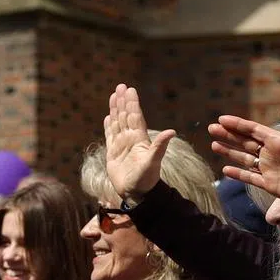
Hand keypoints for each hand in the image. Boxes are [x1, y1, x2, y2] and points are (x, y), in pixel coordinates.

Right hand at [104, 84, 175, 201]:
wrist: (136, 192)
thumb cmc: (146, 179)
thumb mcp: (153, 162)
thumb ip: (160, 146)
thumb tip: (172, 131)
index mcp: (139, 139)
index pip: (135, 117)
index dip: (132, 103)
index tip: (130, 90)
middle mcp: (130, 139)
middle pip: (125, 116)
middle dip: (122, 101)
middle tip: (121, 86)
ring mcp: (121, 145)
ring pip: (117, 123)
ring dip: (115, 110)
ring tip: (114, 96)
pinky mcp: (112, 153)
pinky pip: (110, 136)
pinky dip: (108, 126)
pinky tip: (107, 118)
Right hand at [209, 97, 279, 212]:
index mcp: (279, 141)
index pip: (253, 130)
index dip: (237, 124)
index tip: (222, 119)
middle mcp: (271, 153)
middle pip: (244, 142)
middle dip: (228, 135)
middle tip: (211, 128)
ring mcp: (269, 169)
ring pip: (243, 158)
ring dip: (229, 152)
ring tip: (213, 145)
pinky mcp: (269, 184)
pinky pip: (249, 178)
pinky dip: (237, 174)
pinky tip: (225, 169)